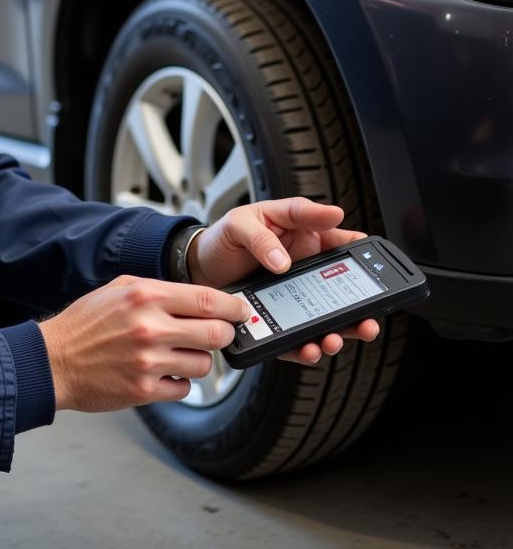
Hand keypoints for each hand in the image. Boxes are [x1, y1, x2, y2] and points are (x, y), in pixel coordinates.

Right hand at [37, 275, 250, 411]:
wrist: (54, 360)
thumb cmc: (85, 323)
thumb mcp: (118, 287)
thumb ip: (158, 288)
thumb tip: (198, 297)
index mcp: (145, 296)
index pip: (207, 299)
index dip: (232, 306)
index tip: (241, 311)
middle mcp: (150, 327)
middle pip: (216, 333)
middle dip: (224, 334)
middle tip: (219, 334)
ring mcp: (148, 361)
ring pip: (204, 364)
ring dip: (199, 359)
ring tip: (179, 353)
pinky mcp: (144, 390)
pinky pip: (184, 388)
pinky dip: (180, 381)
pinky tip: (163, 372)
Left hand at [187, 197, 380, 364]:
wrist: (197, 267)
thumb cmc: (223, 238)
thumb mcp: (241, 222)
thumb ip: (265, 236)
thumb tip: (286, 258)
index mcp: (303, 237)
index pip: (341, 243)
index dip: (361, 256)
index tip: (375, 270)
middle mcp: (304, 269)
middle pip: (342, 290)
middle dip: (359, 309)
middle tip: (367, 321)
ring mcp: (294, 296)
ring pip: (326, 318)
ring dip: (337, 333)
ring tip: (335, 340)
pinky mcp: (278, 318)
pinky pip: (298, 336)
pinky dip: (306, 347)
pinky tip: (309, 348)